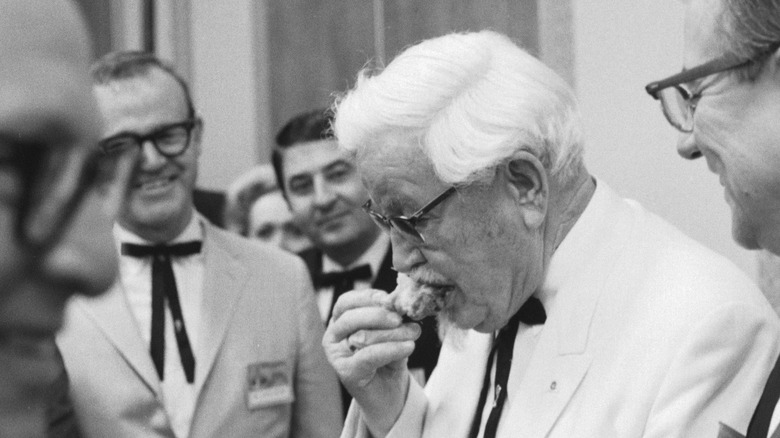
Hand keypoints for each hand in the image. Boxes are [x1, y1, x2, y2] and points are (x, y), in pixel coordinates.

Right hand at [323, 289, 421, 435]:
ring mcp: (336, 355)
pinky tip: (408, 347)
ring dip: (391, 333)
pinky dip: (391, 349)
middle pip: (350, 316)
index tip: (389, 298)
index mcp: (341, 322)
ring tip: (413, 334)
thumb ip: (391, 319)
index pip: (347, 301)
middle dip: (379, 314)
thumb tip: (399, 303)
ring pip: (360, 335)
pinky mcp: (345, 372)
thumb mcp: (391, 333)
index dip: (367, 297)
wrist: (391, 396)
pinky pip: (369, 356)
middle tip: (401, 318)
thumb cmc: (389, 360)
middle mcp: (333, 336)